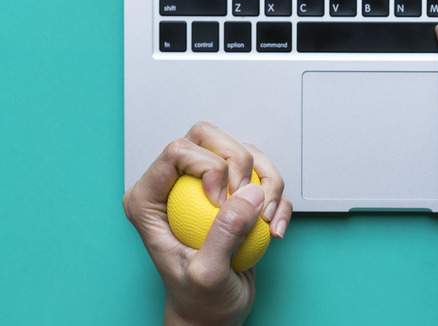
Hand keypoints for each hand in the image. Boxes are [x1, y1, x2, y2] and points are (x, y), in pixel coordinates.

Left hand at [123, 122, 292, 324]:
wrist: (216, 313)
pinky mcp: (234, 194)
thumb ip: (224, 234)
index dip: (208, 167)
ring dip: (266, 182)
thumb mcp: (207, 274)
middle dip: (239, 163)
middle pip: (209, 137)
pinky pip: (263, 176)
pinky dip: (278, 200)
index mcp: (150, 199)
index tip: (221, 203)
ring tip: (266, 220)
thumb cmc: (200, 299)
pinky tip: (276, 229)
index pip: (177, 151)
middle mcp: (176, 185)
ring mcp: (207, 186)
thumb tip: (250, 195)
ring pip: (242, 151)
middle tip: (247, 200)